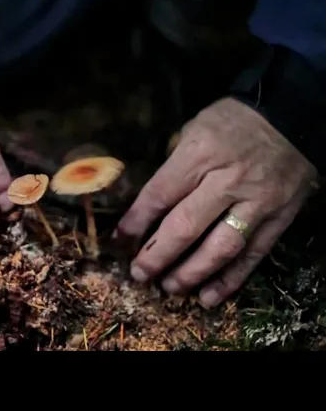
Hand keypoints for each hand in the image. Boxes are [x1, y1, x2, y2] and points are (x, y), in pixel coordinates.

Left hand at [115, 97, 318, 307]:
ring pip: (221, 248)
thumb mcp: (194, 127)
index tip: (120, 239)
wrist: (293, 115)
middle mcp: (227, 181)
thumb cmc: (234, 120)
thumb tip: (151, 202)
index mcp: (200, 154)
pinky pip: (254, 255)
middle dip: (158, 255)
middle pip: (186, 226)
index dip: (137, 220)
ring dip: (192, 274)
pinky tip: (209, 297)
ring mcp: (256, 202)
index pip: (160, 194)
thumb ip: (174, 164)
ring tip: (170, 289)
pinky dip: (231, 279)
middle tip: (139, 274)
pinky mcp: (279, 218)